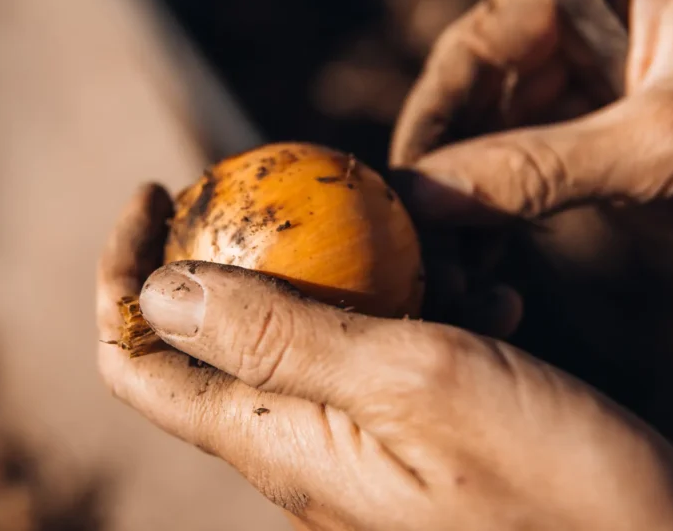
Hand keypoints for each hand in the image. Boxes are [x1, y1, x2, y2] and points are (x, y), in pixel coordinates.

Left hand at [98, 184, 672, 530]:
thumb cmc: (550, 485)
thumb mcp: (414, 383)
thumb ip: (281, 337)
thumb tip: (159, 288)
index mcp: (276, 442)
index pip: (138, 363)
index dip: (121, 273)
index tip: (159, 187)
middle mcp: (301, 452)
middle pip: (214, 339)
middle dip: (240, 250)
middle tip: (308, 187)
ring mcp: (359, 449)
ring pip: (310, 336)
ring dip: (350, 271)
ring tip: (431, 244)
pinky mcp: (416, 442)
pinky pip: (383, 356)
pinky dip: (416, 306)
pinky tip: (487, 291)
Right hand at [391, 0, 672, 225]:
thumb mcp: (667, 147)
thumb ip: (538, 171)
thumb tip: (424, 196)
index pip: (477, 45)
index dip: (433, 120)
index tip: (399, 190)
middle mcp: (592, 11)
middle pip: (489, 95)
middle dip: (460, 170)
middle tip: (427, 242)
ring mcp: (609, 67)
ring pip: (515, 135)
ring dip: (492, 198)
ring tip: (465, 263)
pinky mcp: (627, 119)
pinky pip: (555, 162)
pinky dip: (534, 207)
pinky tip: (508, 253)